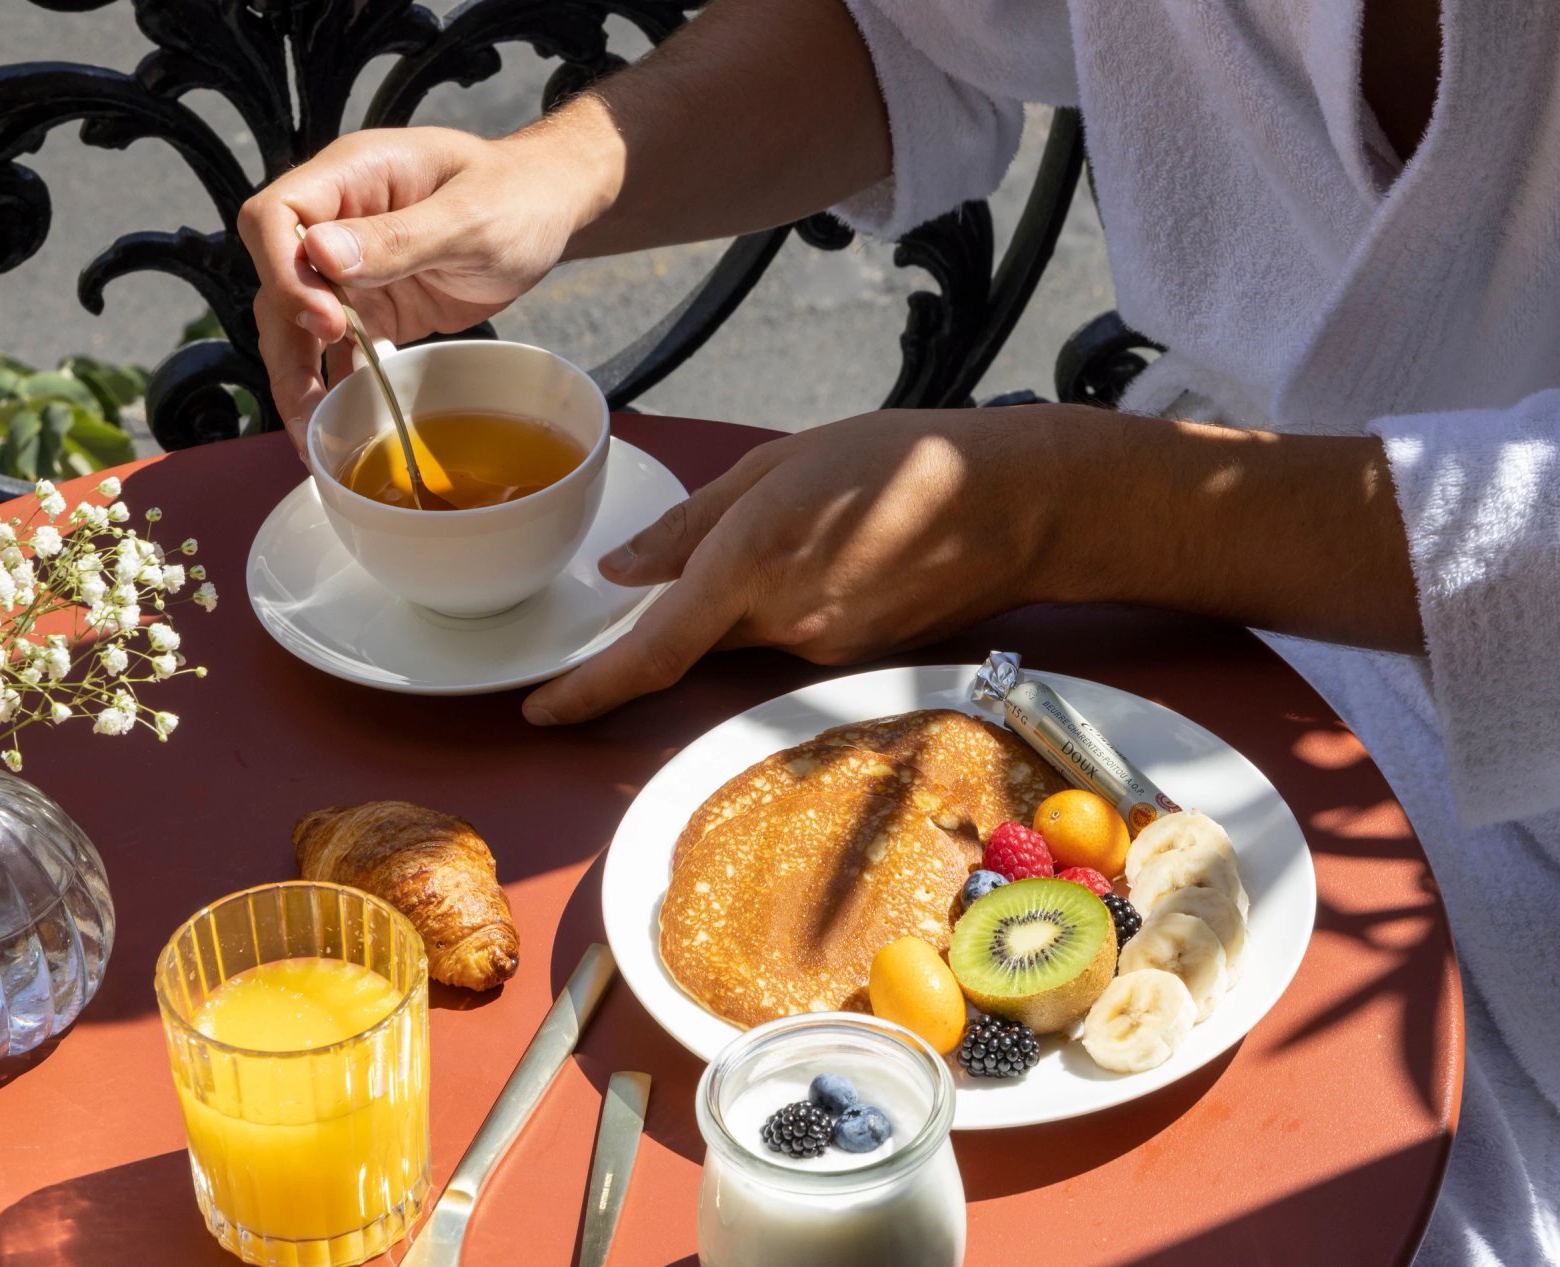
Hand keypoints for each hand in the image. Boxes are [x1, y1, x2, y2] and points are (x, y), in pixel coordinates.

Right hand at [238, 124, 613, 453]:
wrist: (546, 214)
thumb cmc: (514, 196)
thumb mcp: (469, 217)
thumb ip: (398, 237)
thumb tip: (320, 255)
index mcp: (351, 178)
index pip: (274, 217)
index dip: (284, 271)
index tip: (327, 318)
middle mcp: (337, 222)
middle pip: (277, 281)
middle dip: (286, 343)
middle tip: (310, 402)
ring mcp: (352, 270)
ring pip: (298, 323)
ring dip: (299, 375)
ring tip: (311, 434)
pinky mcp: (374, 308)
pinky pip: (338, 348)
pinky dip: (334, 384)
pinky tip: (337, 426)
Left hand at [522, 407, 1081, 723]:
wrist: (1017, 503)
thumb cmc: (902, 460)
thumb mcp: (780, 464)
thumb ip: (693, 524)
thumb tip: (623, 569)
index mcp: (752, 562)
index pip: (652, 650)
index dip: (590, 688)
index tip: (542, 708)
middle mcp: (784, 623)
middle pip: (696, 638)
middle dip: (682, 609)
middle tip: (715, 551)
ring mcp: (824, 649)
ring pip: (745, 636)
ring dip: (744, 597)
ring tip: (808, 525)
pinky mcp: (855, 658)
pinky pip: (792, 637)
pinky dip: (788, 603)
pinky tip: (836, 551)